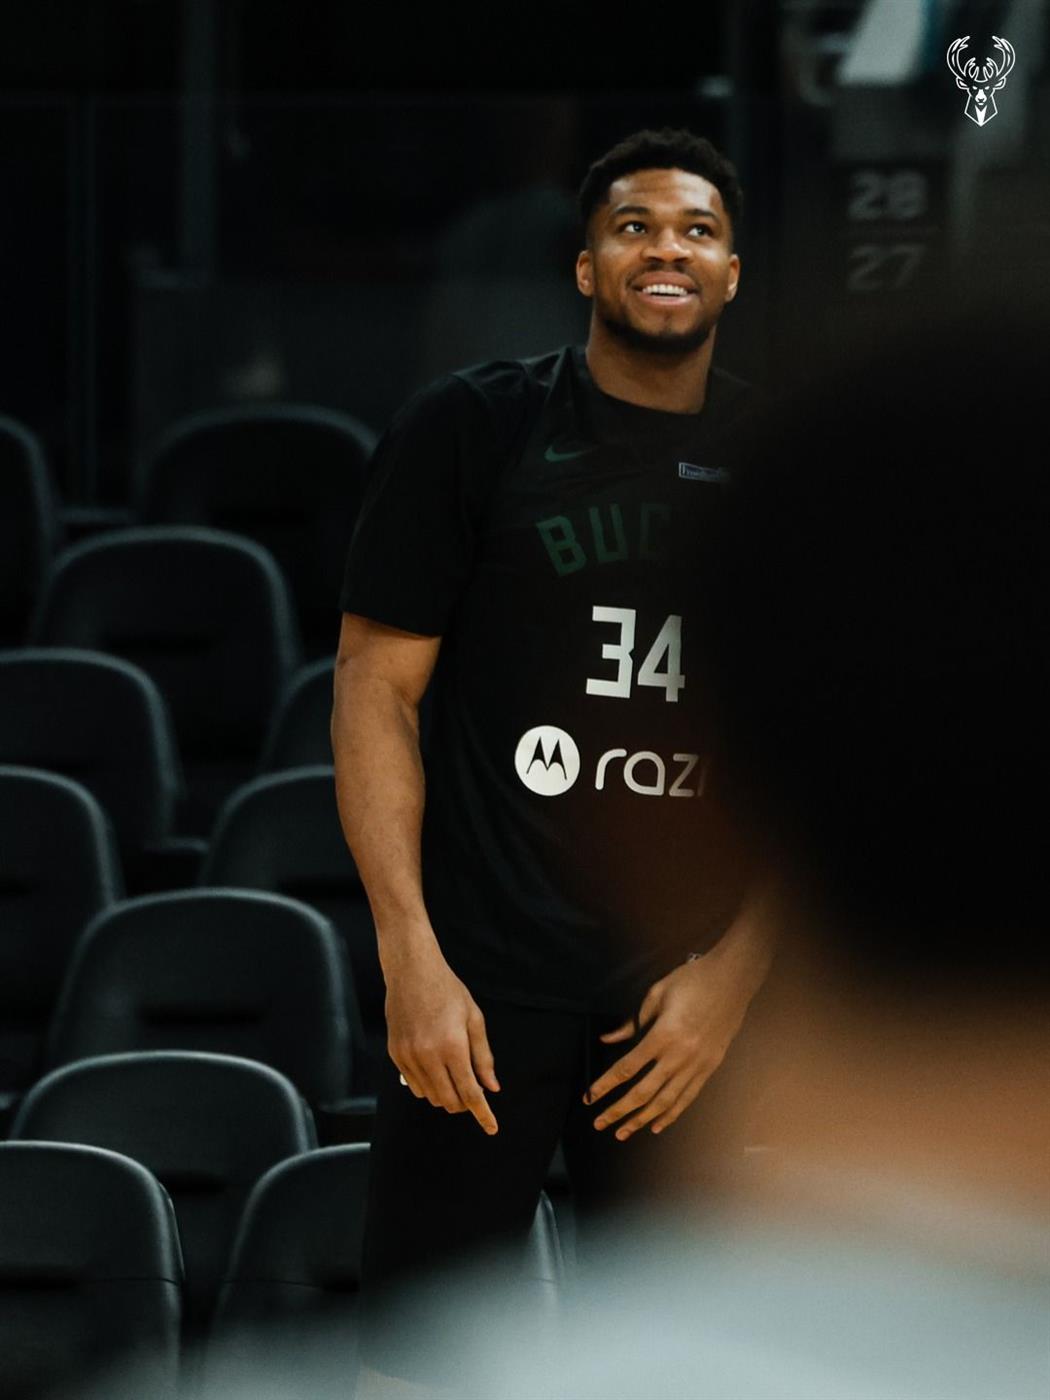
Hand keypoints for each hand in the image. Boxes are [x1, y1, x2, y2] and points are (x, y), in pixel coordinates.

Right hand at [384, 943, 499, 1134]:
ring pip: (431, 1097)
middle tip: (474, 1090)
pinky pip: (414, 1086)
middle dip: (465, 1104)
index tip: (492, 1127)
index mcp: (453, 1046)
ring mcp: (409, 1057)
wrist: (412, 972)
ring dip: (446, 1095)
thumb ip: (483, 1056)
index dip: (483, 1114)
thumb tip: (491, 1087)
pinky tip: (435, 1070)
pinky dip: (429, 1087)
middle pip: (449, 1101)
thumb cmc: (447, 990)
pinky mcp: (396, 1055)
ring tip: (454, 1075)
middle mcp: (428, 1056)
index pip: (470, 1093)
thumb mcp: (474, 1019)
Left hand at [585, 950, 753, 1141]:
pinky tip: (656, 1126)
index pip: (627, 1068)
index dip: (605, 1085)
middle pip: (643, 1092)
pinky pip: (687, 1097)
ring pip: (665, 1101)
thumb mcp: (656, 994)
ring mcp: (698, 1065)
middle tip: (599, 1124)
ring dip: (641, 1120)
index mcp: (663, 1034)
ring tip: (622, 1133)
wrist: (733, 979)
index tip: (589, 1098)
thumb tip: (607, 1040)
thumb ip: (632, 1023)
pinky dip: (671, 1114)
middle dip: (618, 1111)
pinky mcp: (710, 1067)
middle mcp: (680, 1056)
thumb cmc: (691, 980)